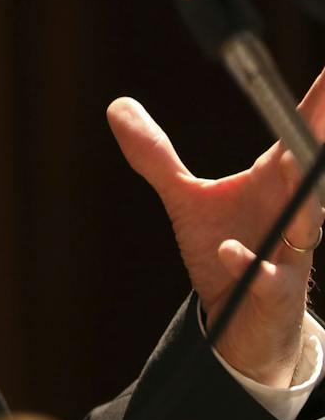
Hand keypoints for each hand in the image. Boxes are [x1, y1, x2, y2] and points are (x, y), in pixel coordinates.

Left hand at [107, 69, 324, 387]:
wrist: (240, 319)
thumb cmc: (227, 246)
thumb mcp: (185, 198)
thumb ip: (155, 156)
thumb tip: (116, 106)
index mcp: (274, 180)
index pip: (298, 131)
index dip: (318, 100)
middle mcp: (291, 210)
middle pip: (311, 168)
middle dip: (319, 136)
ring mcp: (288, 251)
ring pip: (306, 221)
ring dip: (301, 200)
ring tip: (290, 168)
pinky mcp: (274, 290)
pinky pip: (269, 278)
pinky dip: (250, 265)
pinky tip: (230, 252)